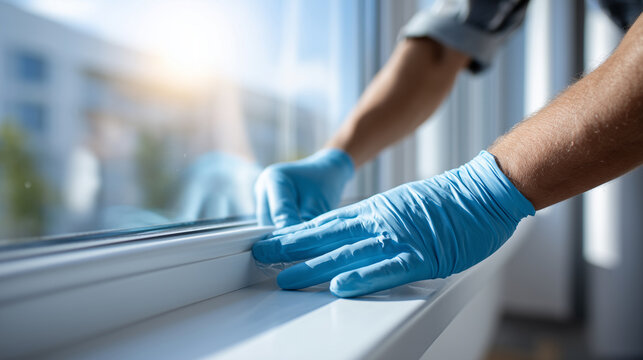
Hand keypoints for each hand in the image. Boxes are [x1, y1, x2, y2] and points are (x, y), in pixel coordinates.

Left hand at [252, 151, 534, 296]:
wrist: (482, 191)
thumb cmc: (449, 201)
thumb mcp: (404, 204)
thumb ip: (379, 220)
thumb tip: (357, 235)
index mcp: (376, 211)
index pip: (328, 224)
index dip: (298, 234)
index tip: (274, 241)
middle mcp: (380, 223)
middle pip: (329, 236)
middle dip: (292, 249)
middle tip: (262, 256)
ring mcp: (399, 238)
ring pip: (349, 253)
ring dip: (315, 267)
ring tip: (286, 277)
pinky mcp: (422, 255)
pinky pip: (388, 268)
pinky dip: (363, 278)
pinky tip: (340, 285)